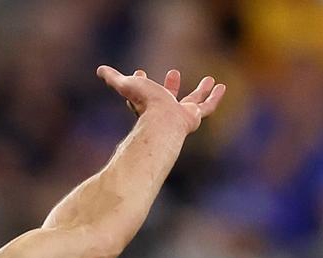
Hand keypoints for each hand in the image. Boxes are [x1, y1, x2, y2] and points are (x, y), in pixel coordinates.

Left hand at [97, 66, 225, 134]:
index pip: (142, 95)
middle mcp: (164, 111)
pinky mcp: (194, 117)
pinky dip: (215, 98)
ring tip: (209, 79)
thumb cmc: (144, 103)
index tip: (139, 71)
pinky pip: (208, 107)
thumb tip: (100, 70)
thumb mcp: (126, 85)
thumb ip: (113, 78)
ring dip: (200, 91)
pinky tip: (222, 87)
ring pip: (193, 102)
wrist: (162, 121)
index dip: (139, 82)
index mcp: (147, 105)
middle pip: (169, 98)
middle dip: (170, 87)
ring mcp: (180, 115)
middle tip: (173, 73)